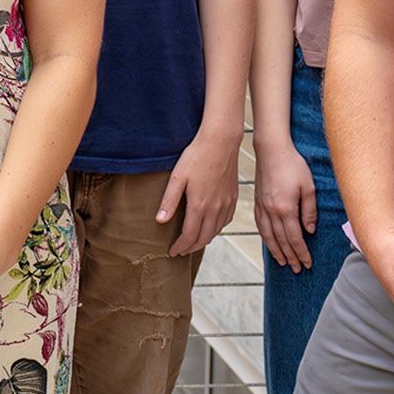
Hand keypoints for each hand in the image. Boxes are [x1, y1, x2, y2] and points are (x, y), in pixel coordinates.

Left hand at [156, 124, 240, 255]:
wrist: (221, 142)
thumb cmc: (197, 156)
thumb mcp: (177, 177)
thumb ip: (169, 201)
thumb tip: (160, 221)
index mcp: (199, 206)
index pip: (189, 236)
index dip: (180, 247)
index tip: (172, 252)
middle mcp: (215, 208)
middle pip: (204, 238)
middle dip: (191, 247)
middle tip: (181, 251)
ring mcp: (226, 203)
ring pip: (216, 231)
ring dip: (204, 240)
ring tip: (193, 242)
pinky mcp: (233, 197)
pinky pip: (226, 221)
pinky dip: (217, 229)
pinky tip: (211, 226)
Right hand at [253, 136, 317, 271]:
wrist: (271, 150)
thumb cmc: (293, 165)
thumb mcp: (309, 187)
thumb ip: (310, 210)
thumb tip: (310, 230)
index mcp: (286, 209)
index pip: (294, 238)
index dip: (301, 253)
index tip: (308, 263)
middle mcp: (271, 211)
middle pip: (281, 241)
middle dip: (290, 257)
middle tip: (297, 269)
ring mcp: (262, 207)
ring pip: (269, 236)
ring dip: (276, 251)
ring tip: (283, 263)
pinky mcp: (257, 202)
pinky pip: (260, 226)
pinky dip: (266, 238)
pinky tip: (270, 243)